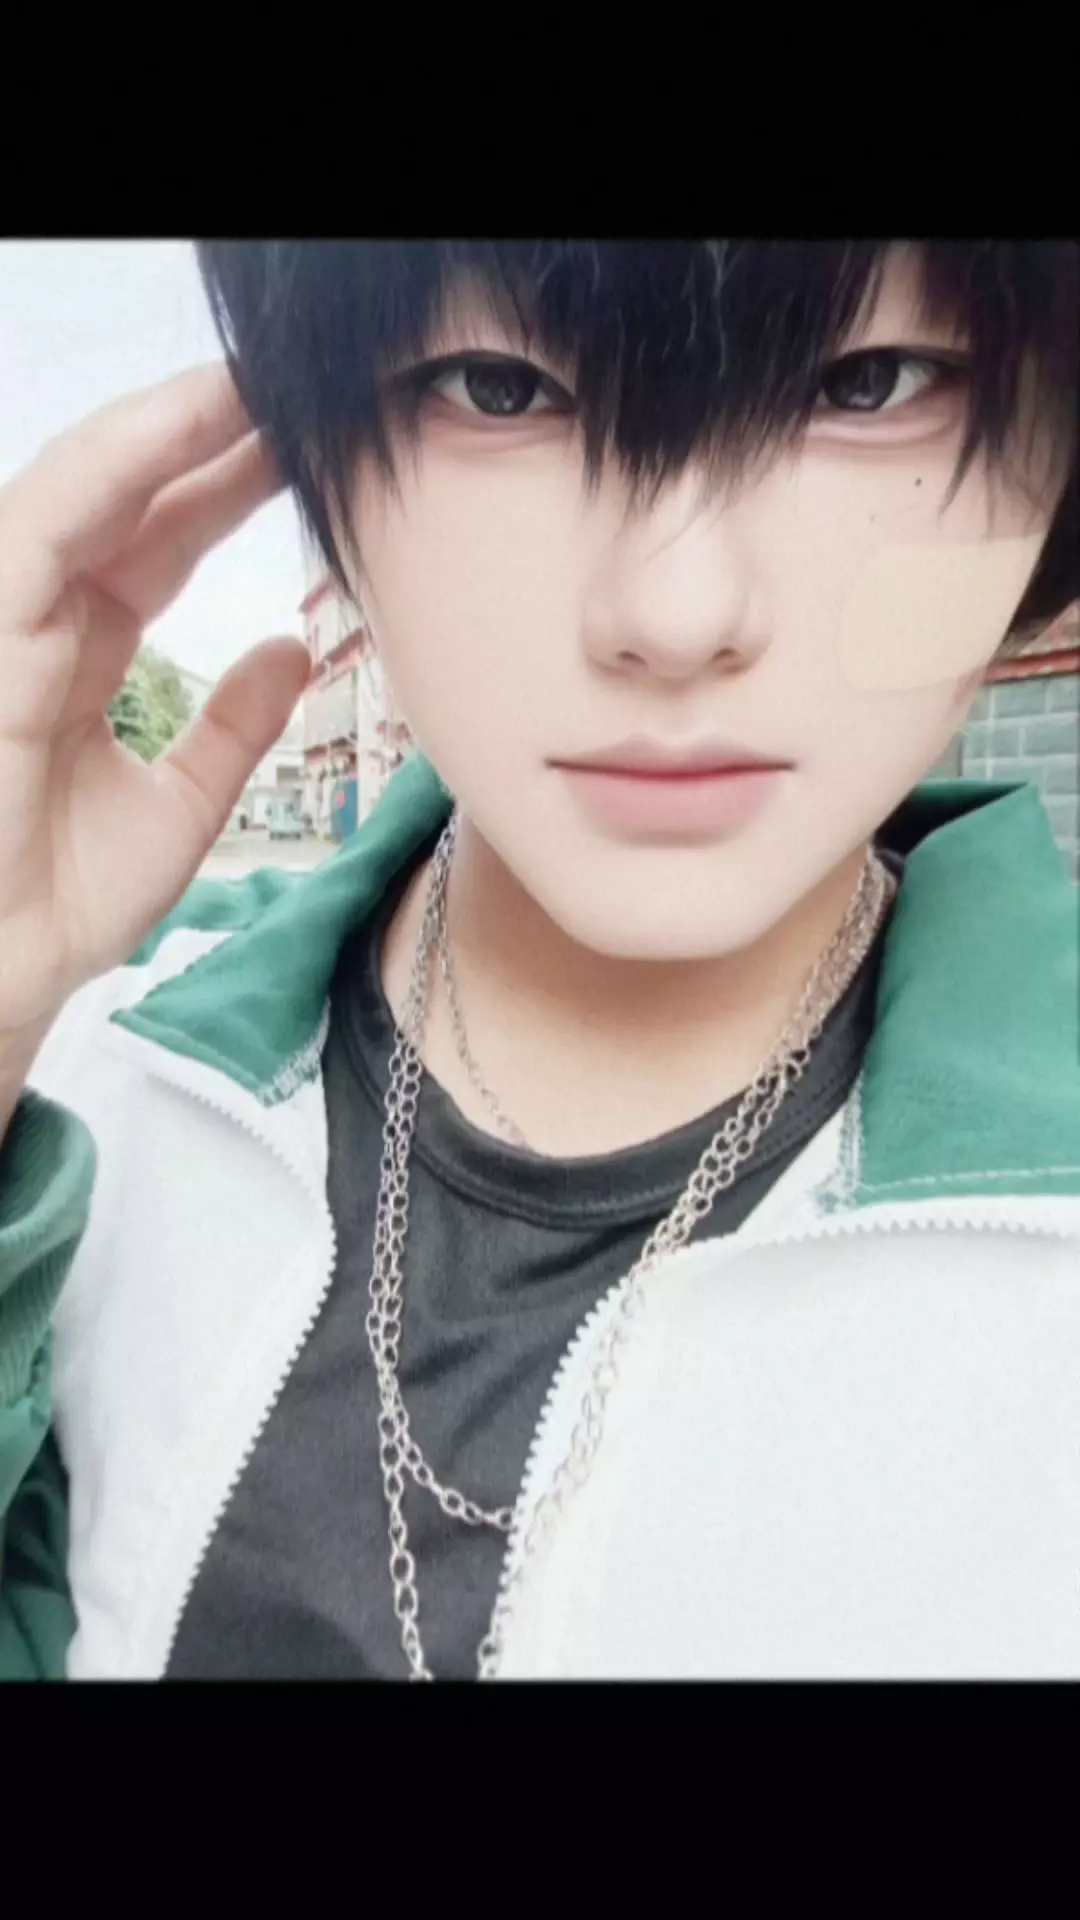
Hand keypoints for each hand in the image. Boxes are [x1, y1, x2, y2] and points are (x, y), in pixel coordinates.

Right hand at [0, 363, 312, 1041]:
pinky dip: (107, 472)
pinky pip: (40, 529)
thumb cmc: (61, 901)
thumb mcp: (183, 804)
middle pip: (127, 500)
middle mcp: (38, 620)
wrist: (2, 977)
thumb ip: (235, 725)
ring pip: (80, 491)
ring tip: (251, 385)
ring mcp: (5, 623)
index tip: (306, 445)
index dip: (225, 486)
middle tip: (294, 389)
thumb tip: (297, 648)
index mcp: (80, 649)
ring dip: (165, 431)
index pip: (156, 539)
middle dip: (208, 438)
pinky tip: (177, 429)